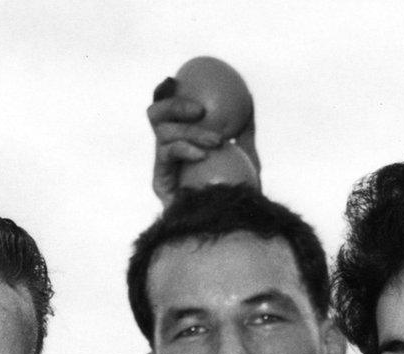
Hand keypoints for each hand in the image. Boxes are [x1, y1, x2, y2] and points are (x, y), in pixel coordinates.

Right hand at [147, 84, 258, 205]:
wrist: (231, 225)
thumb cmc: (241, 192)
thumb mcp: (248, 156)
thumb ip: (244, 129)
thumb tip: (248, 96)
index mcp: (180, 140)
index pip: (172, 109)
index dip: (170, 90)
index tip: (183, 78)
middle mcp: (166, 150)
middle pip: (156, 115)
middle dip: (172, 105)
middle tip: (200, 109)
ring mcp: (161, 166)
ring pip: (163, 133)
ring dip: (190, 132)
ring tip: (217, 140)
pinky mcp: (159, 183)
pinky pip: (167, 155)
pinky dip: (186, 149)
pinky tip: (204, 153)